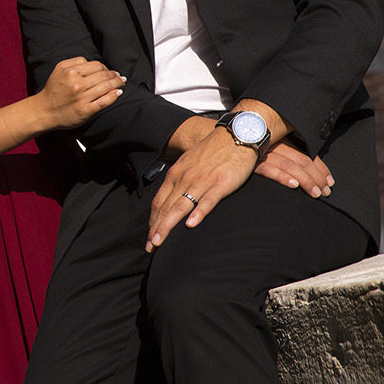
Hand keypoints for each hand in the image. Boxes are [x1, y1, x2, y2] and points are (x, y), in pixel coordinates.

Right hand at [38, 57, 125, 128]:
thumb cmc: (53, 89)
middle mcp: (77, 84)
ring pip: (106, 87)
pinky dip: (113, 96)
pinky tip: (118, 92)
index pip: (96, 65)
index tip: (109, 71)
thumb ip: (74, 62)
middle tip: (119, 76)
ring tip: (121, 82)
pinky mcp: (85, 111)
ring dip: (117, 83)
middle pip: (103, 75)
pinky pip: (104, 102)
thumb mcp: (59, 69)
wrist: (44, 111)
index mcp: (71, 72)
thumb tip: (92, 63)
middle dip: (114, 75)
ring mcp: (82, 98)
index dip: (105, 67)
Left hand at [146, 127, 256, 251]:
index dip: (152, 221)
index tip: (148, 237)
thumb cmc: (212, 152)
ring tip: (159, 242)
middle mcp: (184, 178)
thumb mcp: (189, 164)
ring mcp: (201, 181)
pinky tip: (191, 225)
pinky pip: (207, 201)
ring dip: (167, 226)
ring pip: (180, 207)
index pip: (159, 202)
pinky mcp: (220, 184)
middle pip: (165, 208)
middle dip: (155, 229)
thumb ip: (179, 180)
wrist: (235, 136)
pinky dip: (198, 213)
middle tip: (149, 247)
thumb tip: (171, 198)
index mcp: (175, 174)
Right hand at [254, 139, 332, 197]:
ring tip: (316, 193)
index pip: (308, 154)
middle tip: (326, 191)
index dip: (321, 168)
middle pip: (303, 160)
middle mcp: (276, 144)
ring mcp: (264, 152)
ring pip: (291, 166)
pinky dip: (283, 177)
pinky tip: (294, 185)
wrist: (224, 139)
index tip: (330, 181)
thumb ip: (286, 153)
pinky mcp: (252, 162)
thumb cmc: (248, 145)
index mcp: (283, 139)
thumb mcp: (271, 145)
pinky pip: (270, 169)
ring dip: (307, 181)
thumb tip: (307, 167)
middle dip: (317, 177)